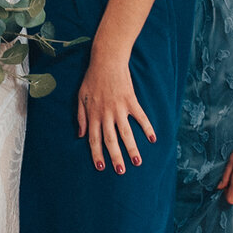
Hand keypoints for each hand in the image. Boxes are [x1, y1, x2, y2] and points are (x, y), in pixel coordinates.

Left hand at [76, 52, 154, 174]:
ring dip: (132, 149)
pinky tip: (153, 138)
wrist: (106, 61)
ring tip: (137, 162)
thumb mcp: (80, 97)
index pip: (94, 139)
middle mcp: (106, 114)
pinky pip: (140, 117)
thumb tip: (80, 135)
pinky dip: (147, 128)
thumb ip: (80, 117)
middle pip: (110, 140)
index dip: (97, 153)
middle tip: (120, 171)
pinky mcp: (131, 101)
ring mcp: (119, 108)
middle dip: (115, 157)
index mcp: (93, 115)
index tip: (101, 167)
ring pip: (126, 133)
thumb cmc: (92, 79)